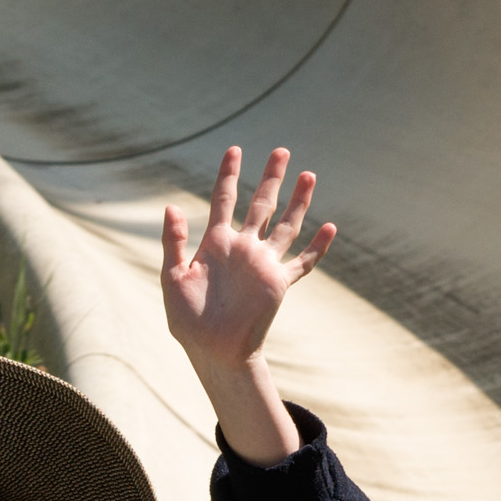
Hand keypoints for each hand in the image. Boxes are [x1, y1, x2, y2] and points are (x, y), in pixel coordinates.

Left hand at [158, 145, 331, 465]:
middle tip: (281, 151)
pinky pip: (302, 262)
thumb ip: (173, 243)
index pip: (223, 200)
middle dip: (271, 178)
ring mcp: (263, 264)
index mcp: (215, 243)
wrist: (212, 350)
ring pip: (285, 225)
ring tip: (309, 175)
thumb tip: (171, 207)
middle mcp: (242, 248)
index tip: (234, 150)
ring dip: (298, 202)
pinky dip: (317, 247)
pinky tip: (329, 228)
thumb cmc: (187, 319)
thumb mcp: (173, 277)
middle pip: (260, 204)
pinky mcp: (278, 283)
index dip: (228, 175)